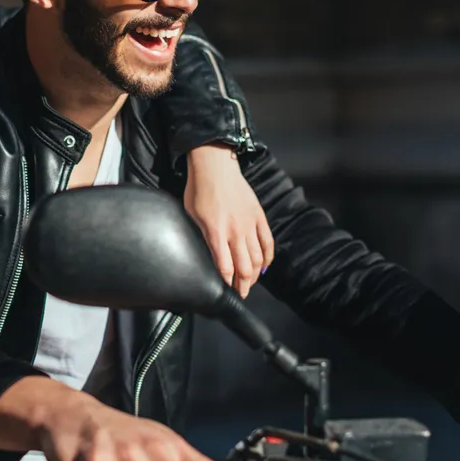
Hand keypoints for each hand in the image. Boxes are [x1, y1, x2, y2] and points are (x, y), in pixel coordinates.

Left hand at [184, 144, 273, 297]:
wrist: (215, 166)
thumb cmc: (198, 189)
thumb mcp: (192, 216)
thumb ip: (201, 236)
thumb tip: (206, 255)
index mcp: (216, 232)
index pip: (225, 267)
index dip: (226, 284)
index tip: (225, 292)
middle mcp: (235, 231)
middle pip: (244, 267)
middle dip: (243, 285)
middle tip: (241, 294)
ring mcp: (249, 224)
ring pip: (258, 258)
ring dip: (255, 275)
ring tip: (250, 283)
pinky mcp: (259, 216)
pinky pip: (268, 242)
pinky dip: (268, 257)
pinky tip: (264, 266)